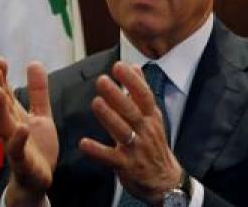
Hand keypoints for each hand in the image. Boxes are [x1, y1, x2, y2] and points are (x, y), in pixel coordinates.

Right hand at [0, 57, 58, 205]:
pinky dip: (18, 140)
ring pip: (3, 126)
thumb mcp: (40, 115)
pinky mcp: (23, 162)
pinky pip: (18, 151)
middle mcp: (10, 128)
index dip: (1, 78)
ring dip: (0, 109)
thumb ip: (38, 92)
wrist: (38, 180)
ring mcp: (14, 145)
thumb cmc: (36, 146)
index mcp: (14, 116)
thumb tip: (33, 62)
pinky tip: (22, 128)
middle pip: (0, 106)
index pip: (6, 94)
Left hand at [79, 62, 181, 204]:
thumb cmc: (154, 144)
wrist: (164, 181)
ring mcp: (136, 148)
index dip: (132, 81)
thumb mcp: (153, 116)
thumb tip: (135, 67)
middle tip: (102, 80)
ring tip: (96, 102)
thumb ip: (141, 92)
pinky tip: (84, 143)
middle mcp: (145, 131)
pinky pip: (110, 158)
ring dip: (109, 117)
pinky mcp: (126, 166)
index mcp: (151, 117)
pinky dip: (97, 151)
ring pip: (122, 131)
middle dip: (117, 95)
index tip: (119, 66)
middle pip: (131, 111)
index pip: (144, 95)